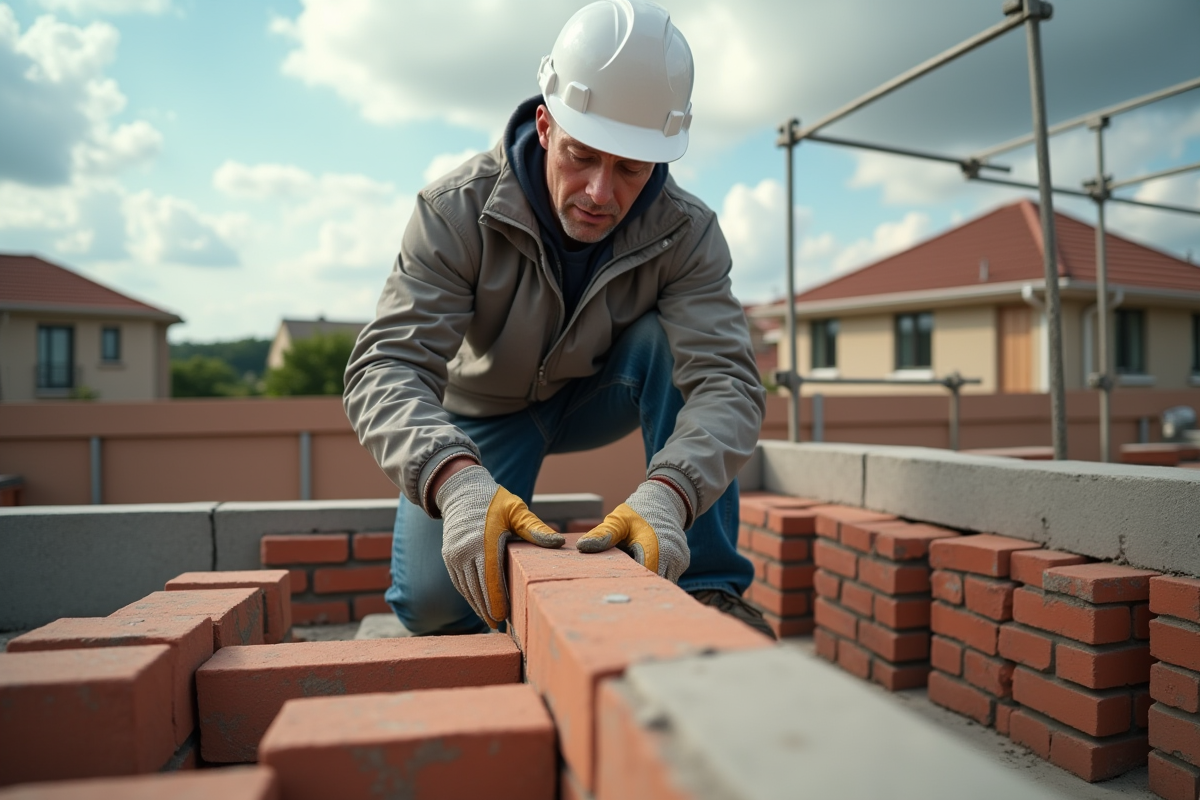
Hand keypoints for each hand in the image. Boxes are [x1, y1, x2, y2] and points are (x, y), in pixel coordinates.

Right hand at [437, 466, 563, 626]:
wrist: (461, 490)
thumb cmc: (495, 501)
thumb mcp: (517, 511)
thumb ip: (535, 529)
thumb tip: (559, 542)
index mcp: (484, 541)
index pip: (492, 579)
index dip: (498, 601)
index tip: (506, 617)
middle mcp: (465, 550)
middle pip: (478, 589)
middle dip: (489, 609)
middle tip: (501, 626)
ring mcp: (454, 555)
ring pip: (467, 589)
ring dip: (478, 606)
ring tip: (492, 621)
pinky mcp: (448, 556)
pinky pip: (459, 582)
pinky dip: (469, 595)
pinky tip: (479, 605)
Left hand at [576, 480, 689, 582]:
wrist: (663, 501)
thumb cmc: (637, 512)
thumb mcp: (618, 520)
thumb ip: (604, 534)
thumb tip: (583, 546)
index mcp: (655, 546)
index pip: (642, 578)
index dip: (628, 585)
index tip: (612, 586)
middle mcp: (673, 555)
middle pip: (653, 583)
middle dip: (636, 585)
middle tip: (617, 583)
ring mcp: (680, 560)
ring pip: (661, 582)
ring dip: (646, 580)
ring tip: (631, 571)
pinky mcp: (683, 563)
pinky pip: (667, 576)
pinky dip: (654, 574)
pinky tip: (642, 566)